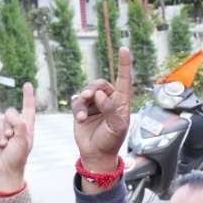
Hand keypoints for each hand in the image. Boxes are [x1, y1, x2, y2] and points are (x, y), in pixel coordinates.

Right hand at [0, 83, 35, 194]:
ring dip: (1, 132)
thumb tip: (13, 115)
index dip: (28, 97)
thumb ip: (20, 125)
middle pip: (10, 113)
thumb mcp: (23, 141)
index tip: (28, 85)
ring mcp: (1, 131)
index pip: (27, 109)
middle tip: (11, 137)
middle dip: (10, 123)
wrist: (4, 170)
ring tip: (4, 144)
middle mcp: (14, 127)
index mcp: (25, 128)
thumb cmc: (17, 158)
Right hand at [71, 47, 133, 174]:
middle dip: (94, 88)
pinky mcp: (82, 109)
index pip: (124, 79)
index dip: (124, 64)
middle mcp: (108, 100)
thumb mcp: (117, 126)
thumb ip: (110, 109)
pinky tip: (79, 119)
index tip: (124, 49)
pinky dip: (78, 109)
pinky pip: (77, 102)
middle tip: (89, 96)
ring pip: (87, 92)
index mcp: (121, 102)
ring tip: (83, 115)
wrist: (96, 154)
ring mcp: (94, 104)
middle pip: (100, 84)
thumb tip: (100, 95)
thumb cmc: (111, 140)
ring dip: (84, 101)